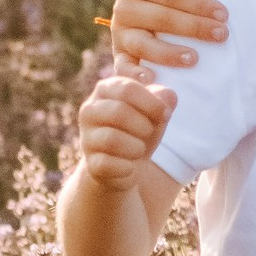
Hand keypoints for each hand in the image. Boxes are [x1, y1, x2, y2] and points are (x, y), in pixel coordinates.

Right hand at [77, 73, 176, 191]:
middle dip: (144, 125)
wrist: (126, 165)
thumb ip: (163, 99)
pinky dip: (126, 167)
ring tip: (140, 149)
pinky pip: (107, 164)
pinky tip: (131, 166)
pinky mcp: (90, 163)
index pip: (127, 88)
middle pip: (119, 112)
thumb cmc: (140, 130)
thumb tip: (168, 95)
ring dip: (137, 147)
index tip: (165, 114)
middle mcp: (90, 111)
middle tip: (149, 132)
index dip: (153, 103)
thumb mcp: (155, 112)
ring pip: (112, 139)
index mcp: (106, 90)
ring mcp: (87, 138)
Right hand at [111, 0, 223, 67]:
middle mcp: (125, 7)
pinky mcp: (120, 55)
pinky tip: (152, 80)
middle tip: (222, 34)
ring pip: (144, 45)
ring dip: (169, 54)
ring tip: (194, 59)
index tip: (225, 13)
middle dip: (194, 27)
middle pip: (161, 19)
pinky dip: (134, 75)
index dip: (198, 3)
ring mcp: (121, 33)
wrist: (143, 2)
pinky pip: (124, 68)